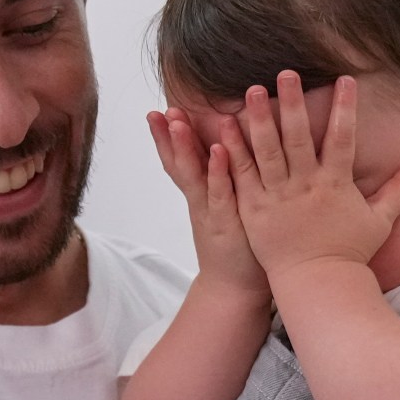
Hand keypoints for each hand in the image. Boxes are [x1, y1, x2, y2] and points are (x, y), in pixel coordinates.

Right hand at [146, 107, 266, 305]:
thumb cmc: (240, 246)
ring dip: (185, 146)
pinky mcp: (226, 224)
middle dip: (167, 138)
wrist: (237, 290)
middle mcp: (200, 202)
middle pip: (178, 165)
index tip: (159, 110)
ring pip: (193, 175)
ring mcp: (210, 213)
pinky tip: (218, 151)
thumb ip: (226, 184)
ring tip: (177, 120)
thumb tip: (227, 155)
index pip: (179, 162)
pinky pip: (220, 194)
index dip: (167, 138)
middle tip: (159, 110)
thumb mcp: (228, 210)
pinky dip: (217, 173)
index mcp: (200, 197)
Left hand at [222, 72, 399, 277]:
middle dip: (292, 102)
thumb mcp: (379, 221)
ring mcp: (277, 197)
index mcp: (335, 184)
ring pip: (266, 151)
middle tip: (286, 72)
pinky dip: (232, 152)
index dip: (344, 108)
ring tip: (252, 91)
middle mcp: (305, 186)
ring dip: (259, 119)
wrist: (317, 285)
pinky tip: (223, 128)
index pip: (341, 138)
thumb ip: (399, 192)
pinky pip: (242, 175)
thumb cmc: (349, 254)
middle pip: (297, 137)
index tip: (345, 79)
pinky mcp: (254, 209)